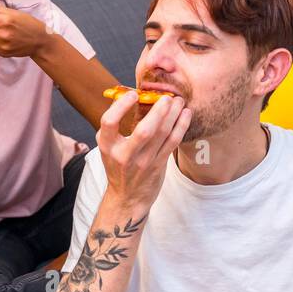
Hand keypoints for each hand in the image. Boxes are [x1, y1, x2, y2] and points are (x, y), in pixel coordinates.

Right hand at [96, 89, 190, 208]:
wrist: (127, 197)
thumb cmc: (118, 167)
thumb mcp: (108, 148)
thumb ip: (114, 127)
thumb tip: (126, 97)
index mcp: (107, 146)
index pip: (109, 122)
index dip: (121, 106)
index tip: (133, 94)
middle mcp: (124, 155)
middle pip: (144, 130)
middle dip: (159, 110)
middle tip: (166, 97)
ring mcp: (143, 162)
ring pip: (162, 134)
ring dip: (173, 114)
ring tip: (178, 101)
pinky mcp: (158, 165)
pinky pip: (173, 142)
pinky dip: (181, 126)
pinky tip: (185, 114)